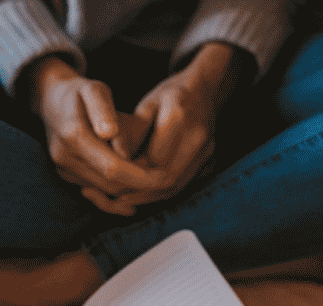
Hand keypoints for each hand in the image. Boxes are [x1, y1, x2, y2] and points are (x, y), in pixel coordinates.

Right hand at [22, 56, 165, 214]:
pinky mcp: (66, 175)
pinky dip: (118, 187)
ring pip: (105, 190)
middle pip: (110, 184)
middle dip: (140, 185)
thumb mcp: (93, 89)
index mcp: (73, 135)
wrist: (51, 101)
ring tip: (154, 177)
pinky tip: (137, 182)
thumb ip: (102, 109)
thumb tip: (110, 133)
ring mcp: (63, 169)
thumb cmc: (79, 92)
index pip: (113, 167)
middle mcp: (65, 157)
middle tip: (166, 177)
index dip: (141, 176)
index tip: (166, 175)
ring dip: (131, 188)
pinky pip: (97, 189)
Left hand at [102, 43, 247, 212]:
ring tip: (126, 199)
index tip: (113, 176)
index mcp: (178, 115)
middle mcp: (196, 135)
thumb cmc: (168, 96)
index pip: (154, 158)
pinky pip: (184, 185)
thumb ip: (132, 131)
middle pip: (167, 177)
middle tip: (116, 196)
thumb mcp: (145, 106)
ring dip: (150, 196)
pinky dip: (163, 193)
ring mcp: (206, 150)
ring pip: (176, 186)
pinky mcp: (209, 160)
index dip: (134, 171)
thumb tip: (116, 155)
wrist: (204, 90)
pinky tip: (145, 194)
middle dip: (140, 190)